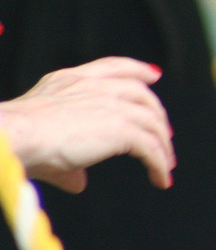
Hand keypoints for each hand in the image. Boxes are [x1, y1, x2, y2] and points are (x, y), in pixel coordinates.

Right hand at [0, 58, 175, 192]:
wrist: (12, 137)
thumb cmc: (17, 141)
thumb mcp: (43, 145)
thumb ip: (67, 163)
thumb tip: (79, 183)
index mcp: (71, 80)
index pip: (113, 67)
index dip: (136, 70)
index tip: (153, 74)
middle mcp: (94, 87)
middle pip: (141, 95)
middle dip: (157, 114)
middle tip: (164, 135)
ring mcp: (110, 105)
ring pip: (151, 122)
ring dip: (162, 146)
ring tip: (167, 166)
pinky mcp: (120, 128)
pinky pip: (150, 147)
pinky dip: (159, 164)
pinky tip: (161, 179)